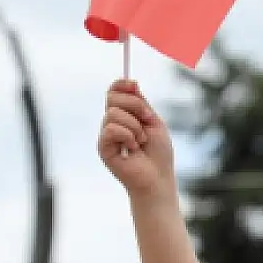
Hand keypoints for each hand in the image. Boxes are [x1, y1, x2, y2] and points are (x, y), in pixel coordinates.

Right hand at [99, 80, 175, 198]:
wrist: (158, 178)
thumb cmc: (159, 154)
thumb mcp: (154, 122)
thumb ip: (141, 103)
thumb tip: (132, 83)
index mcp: (124, 115)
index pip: (114, 91)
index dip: (122, 85)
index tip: (135, 85)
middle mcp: (112, 123)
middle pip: (112, 97)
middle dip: (134, 105)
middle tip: (147, 121)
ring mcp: (106, 135)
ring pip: (113, 113)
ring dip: (134, 126)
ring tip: (141, 142)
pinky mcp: (103, 147)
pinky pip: (111, 129)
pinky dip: (127, 136)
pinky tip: (133, 149)